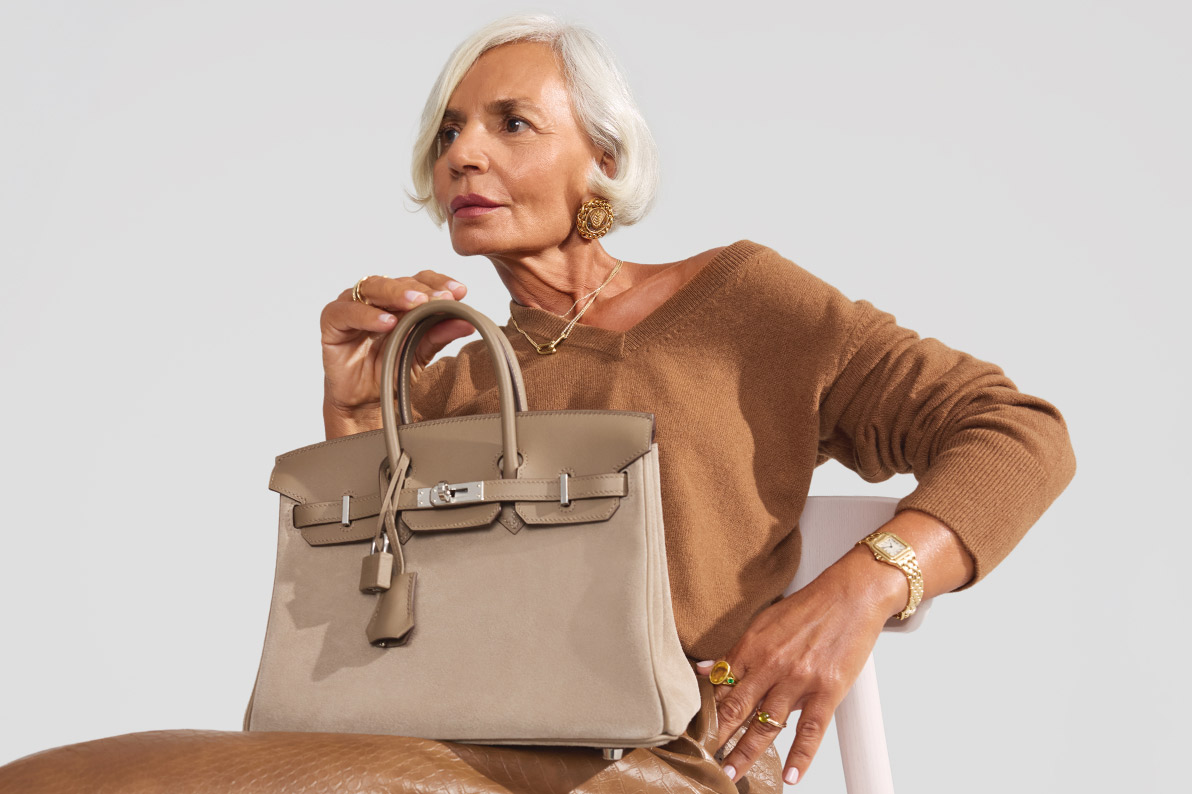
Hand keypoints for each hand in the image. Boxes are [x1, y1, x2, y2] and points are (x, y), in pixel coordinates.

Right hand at [320, 271, 472, 421]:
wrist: (364, 402)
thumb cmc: (390, 371)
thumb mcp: (421, 353)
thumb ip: (439, 334)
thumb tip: (469, 322)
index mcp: (398, 299)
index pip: (419, 280)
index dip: (438, 282)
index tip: (459, 291)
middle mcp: (375, 298)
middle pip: (398, 282)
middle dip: (422, 288)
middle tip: (442, 297)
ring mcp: (352, 306)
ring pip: (372, 288)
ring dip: (396, 294)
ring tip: (417, 303)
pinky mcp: (332, 322)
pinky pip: (346, 311)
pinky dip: (367, 315)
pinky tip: (387, 322)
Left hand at [695, 564, 893, 785]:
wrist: (851, 595)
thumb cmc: (809, 607)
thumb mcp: (763, 622)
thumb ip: (735, 650)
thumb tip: (705, 669)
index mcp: (752, 647)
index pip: (721, 686)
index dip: (705, 712)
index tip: (695, 731)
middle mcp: (771, 665)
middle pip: (737, 709)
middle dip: (719, 738)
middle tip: (704, 761)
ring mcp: (799, 679)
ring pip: (767, 725)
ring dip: (747, 753)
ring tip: (732, 774)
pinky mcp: (827, 690)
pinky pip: (810, 730)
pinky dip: (801, 756)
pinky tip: (791, 776)